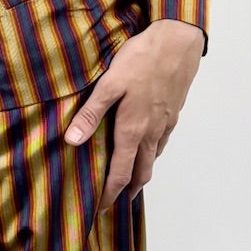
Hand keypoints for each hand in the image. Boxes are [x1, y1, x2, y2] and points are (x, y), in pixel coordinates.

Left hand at [63, 18, 205, 211]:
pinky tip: (146, 145)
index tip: (101, 208)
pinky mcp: (174, 112)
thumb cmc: (142, 59)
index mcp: (133, 130)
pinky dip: (152, 153)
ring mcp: (165, 124)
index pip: (121, 173)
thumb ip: (91, 113)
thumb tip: (71, 141)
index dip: (110, 194)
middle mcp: (151, 133)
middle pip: (142, 173)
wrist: (179, 42)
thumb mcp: (109, 84)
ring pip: (153, 158)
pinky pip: (162, 142)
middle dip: (128, 191)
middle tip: (117, 201)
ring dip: (141, 173)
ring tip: (129, 178)